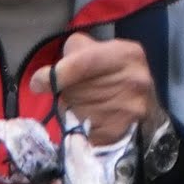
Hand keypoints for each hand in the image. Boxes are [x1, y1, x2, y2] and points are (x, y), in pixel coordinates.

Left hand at [29, 32, 159, 145]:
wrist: (145, 109)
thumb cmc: (117, 76)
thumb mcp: (103, 51)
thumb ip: (75, 52)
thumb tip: (44, 78)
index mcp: (127, 54)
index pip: (84, 63)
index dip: (58, 74)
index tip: (38, 83)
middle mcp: (133, 79)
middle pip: (77, 89)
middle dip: (66, 92)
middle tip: (74, 92)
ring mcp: (129, 108)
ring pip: (77, 111)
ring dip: (72, 109)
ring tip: (86, 104)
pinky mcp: (120, 131)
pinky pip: (83, 130)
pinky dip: (78, 126)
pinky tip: (88, 120)